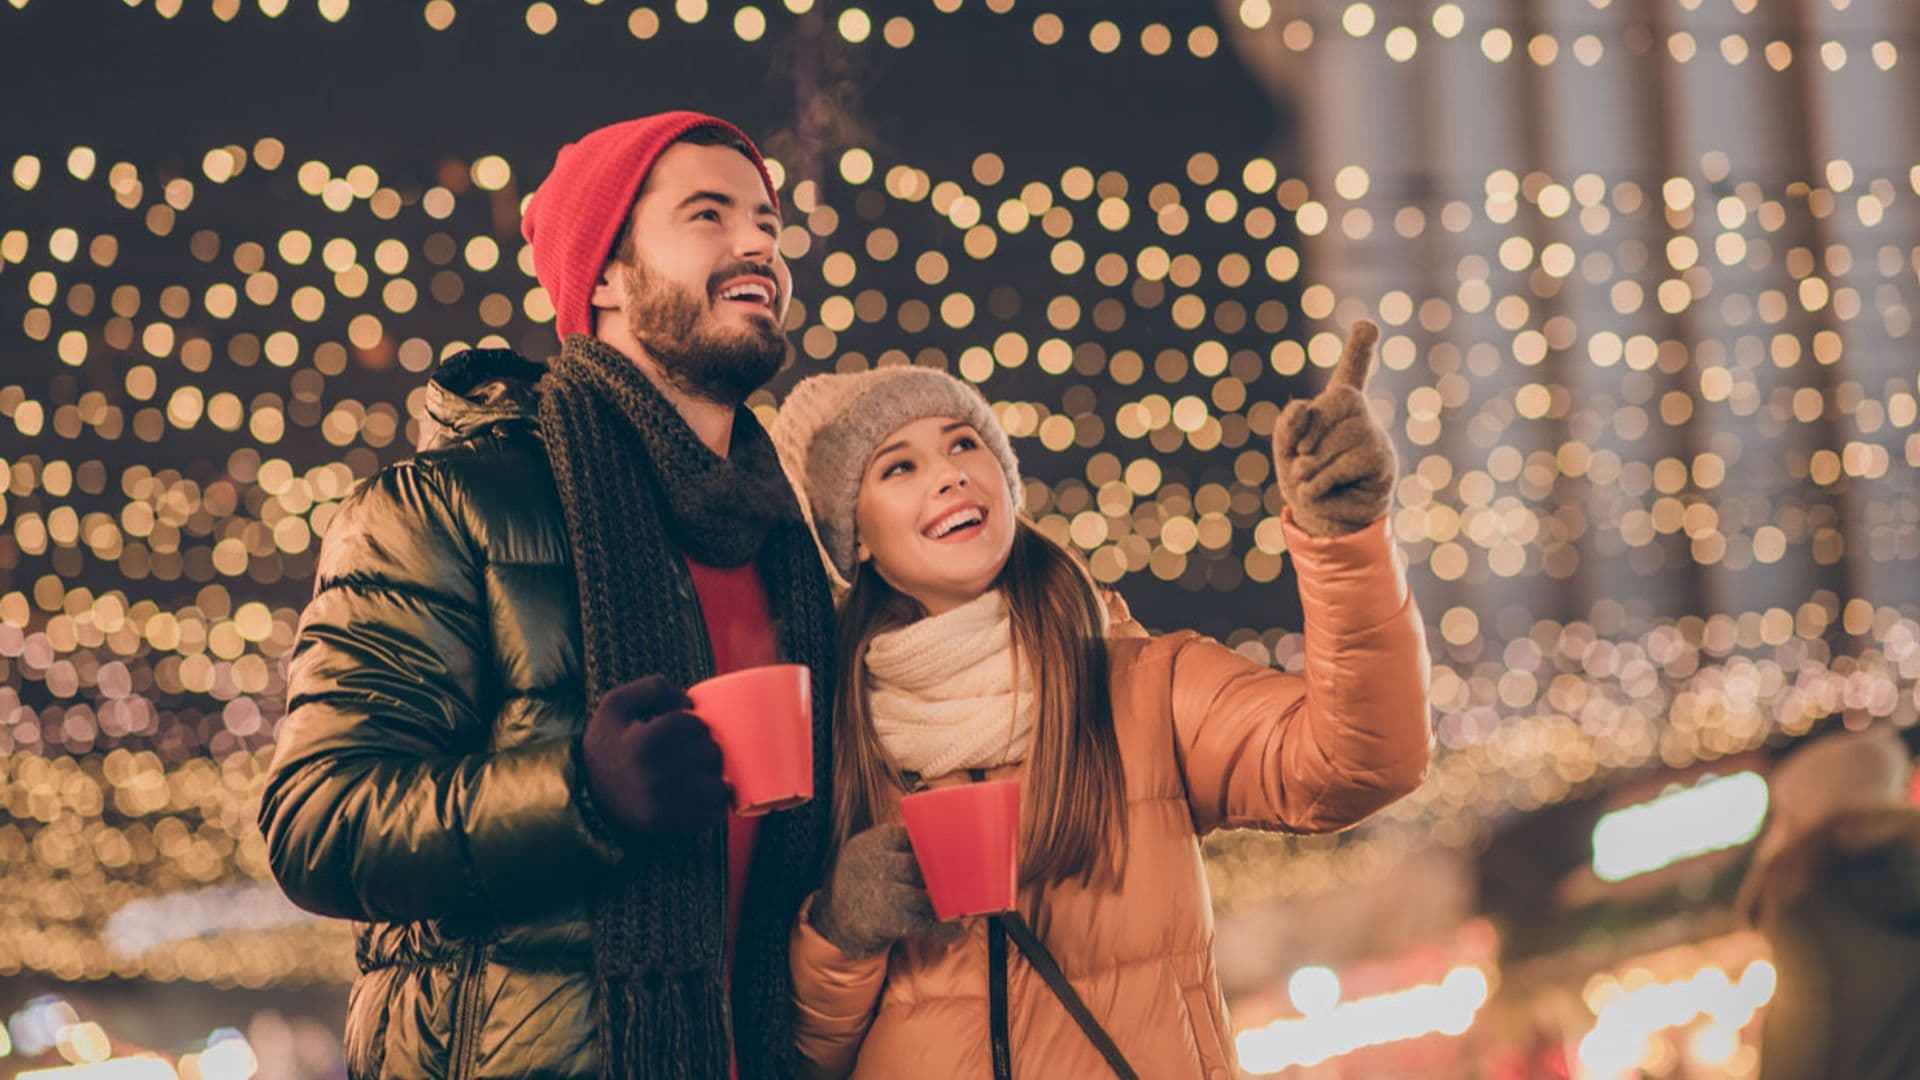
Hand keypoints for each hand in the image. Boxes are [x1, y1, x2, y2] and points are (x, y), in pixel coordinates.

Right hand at [580, 674, 729, 837]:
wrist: (586, 795)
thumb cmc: (609, 744)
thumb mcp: (616, 704)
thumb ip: (653, 688)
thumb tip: (689, 701)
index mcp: (643, 742)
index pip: (693, 723)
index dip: (691, 723)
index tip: (680, 731)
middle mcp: (654, 775)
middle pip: (710, 753)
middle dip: (704, 748)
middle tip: (690, 752)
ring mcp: (663, 804)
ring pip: (718, 785)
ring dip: (712, 777)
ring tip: (696, 774)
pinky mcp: (670, 825)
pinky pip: (713, 814)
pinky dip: (711, 805)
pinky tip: (695, 796)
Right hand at [808, 823, 962, 957]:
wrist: (834, 923)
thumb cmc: (865, 885)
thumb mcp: (871, 857)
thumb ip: (898, 848)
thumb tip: (946, 842)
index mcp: (869, 844)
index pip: (909, 836)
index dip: (933, 846)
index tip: (954, 852)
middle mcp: (870, 864)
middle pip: (918, 866)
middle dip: (941, 877)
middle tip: (962, 882)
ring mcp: (875, 893)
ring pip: (922, 896)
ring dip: (945, 905)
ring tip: (962, 908)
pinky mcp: (882, 921)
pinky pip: (921, 924)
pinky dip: (942, 930)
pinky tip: (954, 932)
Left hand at [1271, 320, 1397, 536]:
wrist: (1323, 519)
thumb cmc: (1304, 478)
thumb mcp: (1286, 448)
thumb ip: (1288, 424)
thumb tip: (1305, 407)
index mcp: (1337, 405)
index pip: (1353, 370)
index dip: (1360, 348)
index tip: (1368, 325)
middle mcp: (1360, 413)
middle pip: (1323, 411)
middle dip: (1303, 444)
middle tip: (1304, 464)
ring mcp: (1374, 435)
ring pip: (1330, 443)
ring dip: (1309, 469)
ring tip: (1314, 480)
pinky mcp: (1381, 462)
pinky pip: (1340, 465)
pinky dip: (1319, 482)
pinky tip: (1320, 491)